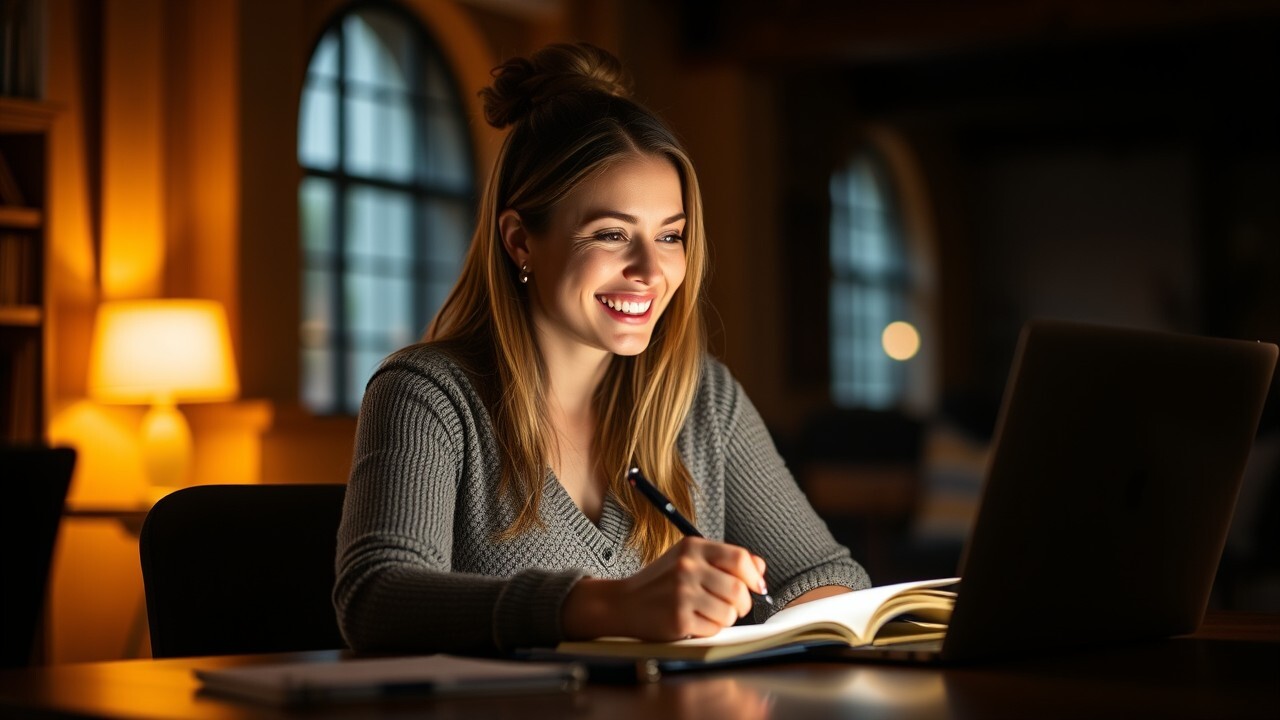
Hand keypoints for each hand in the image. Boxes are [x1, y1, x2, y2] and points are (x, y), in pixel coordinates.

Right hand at [562, 537, 768, 640]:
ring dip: (724, 618)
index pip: (739, 558)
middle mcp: (687, 567)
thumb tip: (760, 569)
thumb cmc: (661, 582)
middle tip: (731, 606)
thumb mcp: (688, 560)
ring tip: (707, 613)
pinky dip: (709, 630)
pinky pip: (714, 629)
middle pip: (739, 589)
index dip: (754, 575)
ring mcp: (682, 593)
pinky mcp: (678, 618)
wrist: (623, 603)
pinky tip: (694, 622)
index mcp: (692, 548)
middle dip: (742, 603)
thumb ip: (724, 561)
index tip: (757, 586)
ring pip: (730, 612)